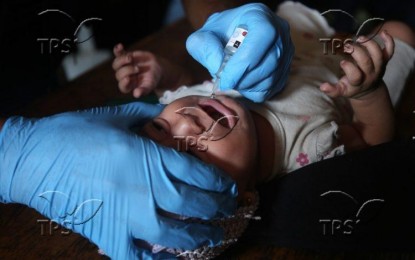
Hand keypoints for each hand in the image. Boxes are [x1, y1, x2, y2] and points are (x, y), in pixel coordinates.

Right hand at [0, 102, 236, 258]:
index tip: (229, 187)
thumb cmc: (75, 132)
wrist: (35, 158)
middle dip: (217, 208)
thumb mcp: (116, 115)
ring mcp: (126, 215)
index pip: (197, 173)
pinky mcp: (106, 233)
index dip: (218, 182)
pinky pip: (138, 255)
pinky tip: (171, 258)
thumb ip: (147, 114)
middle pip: (194, 204)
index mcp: (148, 157)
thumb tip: (165, 112)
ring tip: (213, 236)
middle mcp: (144, 188)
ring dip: (199, 237)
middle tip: (229, 210)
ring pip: (175, 234)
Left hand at [112, 43, 161, 97]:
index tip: (128, 78)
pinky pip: (118, 53)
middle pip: (118, 75)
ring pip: (116, 64)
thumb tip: (136, 94)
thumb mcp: (150, 85)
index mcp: (129, 86)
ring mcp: (124, 66)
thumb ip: (143, 90)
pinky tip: (120, 46)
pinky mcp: (125, 57)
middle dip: (127, 70)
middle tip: (137, 69)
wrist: (157, 68)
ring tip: (130, 58)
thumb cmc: (153, 79)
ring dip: (121, 60)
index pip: (122, 86)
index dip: (123, 83)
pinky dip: (117, 50)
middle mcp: (124, 76)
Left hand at [186, 3, 293, 102]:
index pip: (263, 35)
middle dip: (242, 79)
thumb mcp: (203, 37)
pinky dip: (253, 92)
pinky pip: (271, 89)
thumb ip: (204, 48)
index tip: (225, 79)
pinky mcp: (285, 70)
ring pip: (270, 79)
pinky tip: (241, 83)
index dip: (245, 62)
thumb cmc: (217, 36)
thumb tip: (218, 68)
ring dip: (246, 86)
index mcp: (259, 15)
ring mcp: (286, 51)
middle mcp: (279, 31)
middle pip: (269, 62)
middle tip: (224, 83)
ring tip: (231, 80)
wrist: (229, 39)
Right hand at [320, 31, 393, 98]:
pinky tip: (383, 32)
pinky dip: (389, 40)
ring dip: (369, 44)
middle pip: (366, 62)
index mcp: (358, 83)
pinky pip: (390, 50)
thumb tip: (322, 87)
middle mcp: (370, 75)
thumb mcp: (341, 91)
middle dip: (357, 51)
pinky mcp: (384, 61)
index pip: (356, 76)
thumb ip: (332, 90)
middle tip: (347, 46)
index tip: (342, 62)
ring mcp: (379, 67)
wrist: (369, 90)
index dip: (349, 68)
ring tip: (359, 38)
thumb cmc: (351, 88)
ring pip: (378, 54)